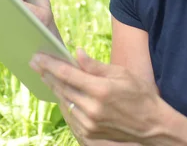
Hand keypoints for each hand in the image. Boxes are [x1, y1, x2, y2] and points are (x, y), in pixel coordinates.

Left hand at [30, 49, 161, 143]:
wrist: (152, 125)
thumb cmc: (139, 94)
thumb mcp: (120, 74)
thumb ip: (95, 66)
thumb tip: (76, 53)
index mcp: (100, 90)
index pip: (67, 74)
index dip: (50, 64)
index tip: (38, 56)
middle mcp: (92, 108)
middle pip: (62, 87)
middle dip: (46, 73)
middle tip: (34, 62)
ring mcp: (89, 122)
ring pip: (63, 100)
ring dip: (53, 87)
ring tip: (44, 74)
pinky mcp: (89, 132)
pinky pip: (70, 113)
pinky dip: (63, 100)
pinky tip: (59, 91)